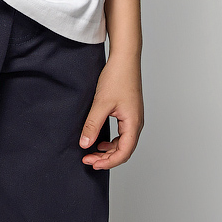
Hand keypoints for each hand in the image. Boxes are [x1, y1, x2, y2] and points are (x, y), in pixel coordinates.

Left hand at [80, 53, 143, 169]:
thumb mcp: (101, 103)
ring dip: (108, 151)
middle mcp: (136, 123)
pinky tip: (100, 140)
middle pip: (124, 150)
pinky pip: (122, 134)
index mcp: (133, 123)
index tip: (91, 163)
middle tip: (88, 160)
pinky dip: (112, 141)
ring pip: (123, 143)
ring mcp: (134, 118)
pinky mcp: (129, 113)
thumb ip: (92, 125)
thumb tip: (85, 144)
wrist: (125, 59)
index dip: (108, 162)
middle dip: (106, 158)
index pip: (124, 152)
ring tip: (92, 152)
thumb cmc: (117, 77)